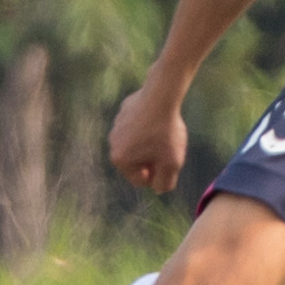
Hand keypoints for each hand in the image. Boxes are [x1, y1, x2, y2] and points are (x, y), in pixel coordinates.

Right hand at [107, 74, 191, 194]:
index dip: (157, 176)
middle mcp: (113, 144)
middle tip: (167, 149)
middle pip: (136, 162)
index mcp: (120, 160)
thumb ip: (164, 183)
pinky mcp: (123, 111)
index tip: (168, 163)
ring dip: (149, 143)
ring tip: (163, 133)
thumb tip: (157, 189)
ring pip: (136, 143)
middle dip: (152, 159)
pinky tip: (159, 120)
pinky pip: (137, 126)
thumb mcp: (172, 163)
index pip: (140, 180)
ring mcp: (116, 126)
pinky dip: (147, 127)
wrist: (160, 96)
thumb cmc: (165, 132)